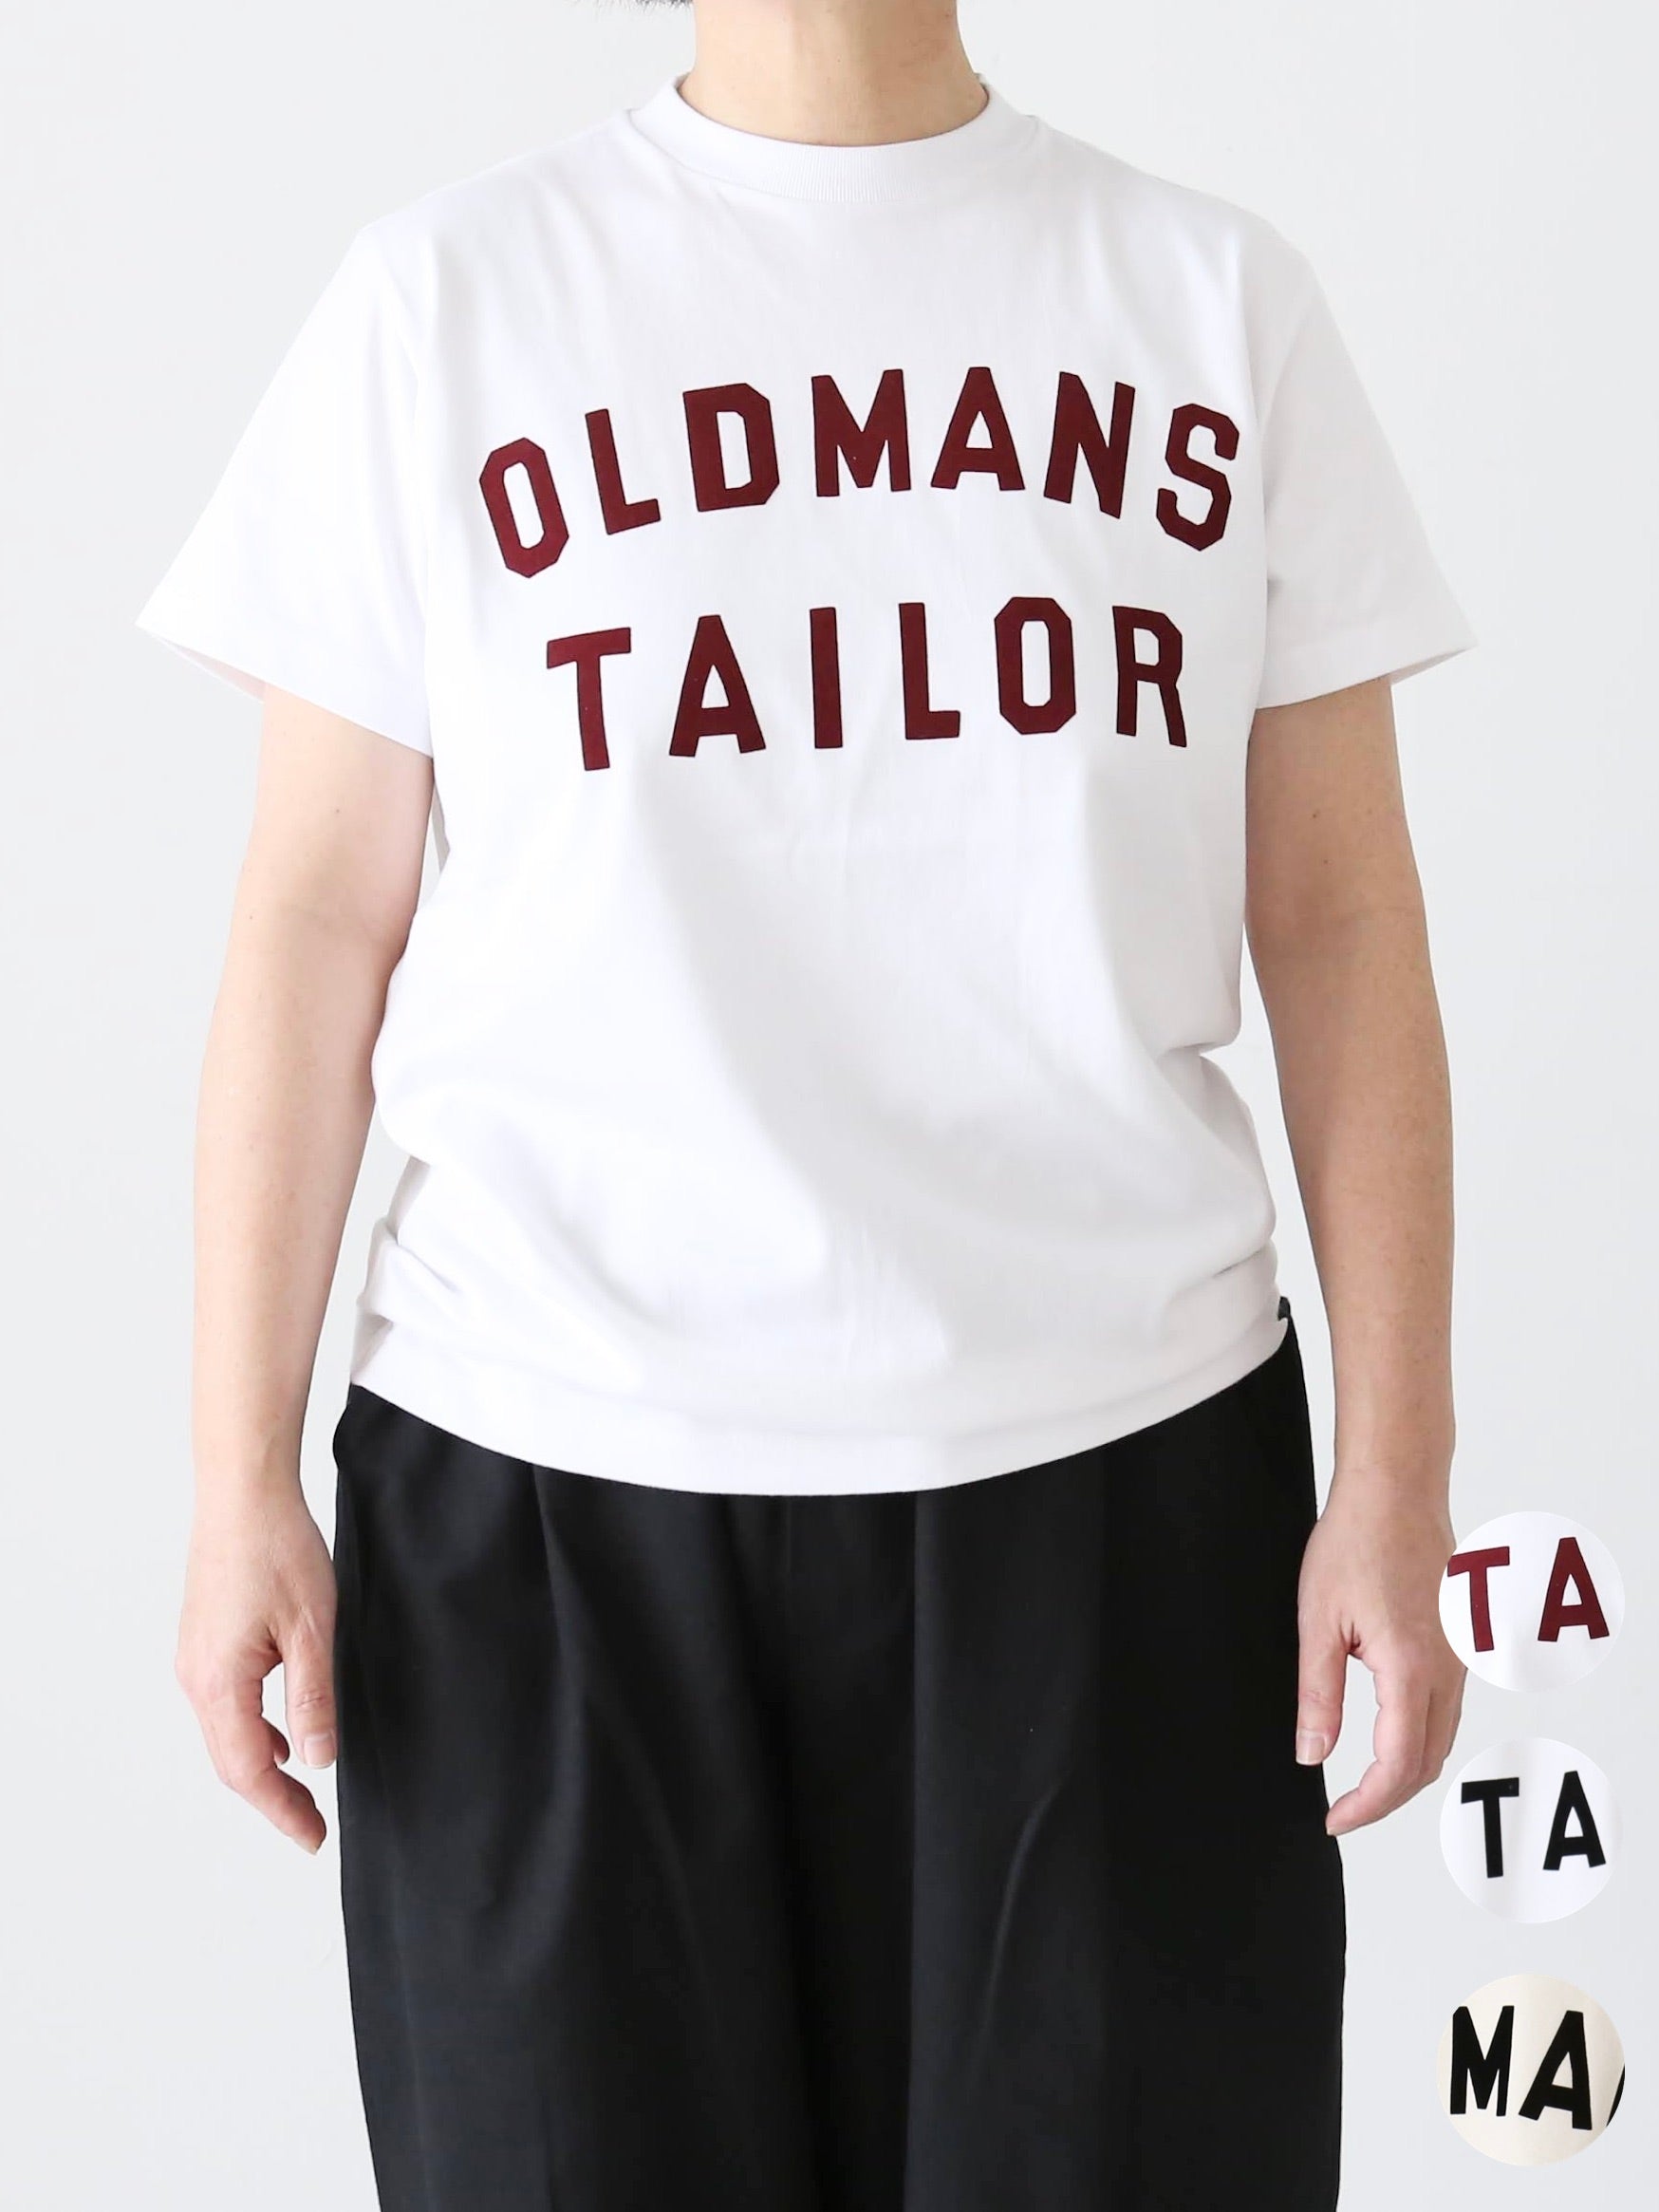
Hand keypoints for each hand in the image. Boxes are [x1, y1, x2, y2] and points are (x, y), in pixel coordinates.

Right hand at [174, 1480, 337, 1852]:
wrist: (244, 1492)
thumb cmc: (278, 1549)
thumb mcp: (314, 1630)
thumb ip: (315, 1699)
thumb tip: (318, 1761)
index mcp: (220, 1682)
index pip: (249, 1770)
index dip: (282, 1809)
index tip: (312, 1837)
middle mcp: (196, 1676)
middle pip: (230, 1760)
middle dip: (271, 1797)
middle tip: (310, 1824)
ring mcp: (195, 1657)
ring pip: (226, 1731)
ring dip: (261, 1763)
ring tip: (301, 1787)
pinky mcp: (204, 1639)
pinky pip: (225, 1702)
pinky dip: (253, 1728)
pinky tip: (282, 1731)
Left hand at [1295, 1480, 1464, 1835]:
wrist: (1397, 1488)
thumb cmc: (1356, 1540)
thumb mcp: (1319, 1622)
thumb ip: (1317, 1695)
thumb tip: (1312, 1753)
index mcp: (1411, 1669)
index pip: (1397, 1765)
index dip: (1366, 1804)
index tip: (1334, 1818)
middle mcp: (1448, 1670)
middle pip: (1427, 1762)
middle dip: (1386, 1798)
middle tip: (1342, 1808)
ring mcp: (1461, 1657)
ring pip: (1441, 1738)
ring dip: (1405, 1769)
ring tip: (1359, 1781)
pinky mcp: (1461, 1643)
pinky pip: (1447, 1708)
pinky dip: (1420, 1736)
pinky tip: (1386, 1733)